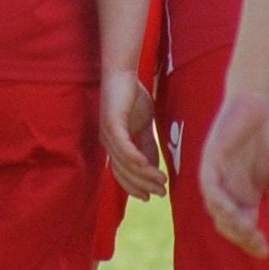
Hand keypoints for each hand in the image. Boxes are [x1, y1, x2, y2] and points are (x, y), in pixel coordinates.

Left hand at [98, 69, 163, 199]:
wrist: (124, 73)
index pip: (121, 173)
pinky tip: (148, 166)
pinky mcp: (112, 123)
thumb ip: (147, 146)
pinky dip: (135, 158)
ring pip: (126, 163)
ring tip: (161, 181)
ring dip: (145, 175)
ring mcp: (107, 133)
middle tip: (161, 192)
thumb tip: (153, 167)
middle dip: (143, 185)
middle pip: (123, 172)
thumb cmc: (133, 96)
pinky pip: (124, 147)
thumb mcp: (144, 126)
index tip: (151, 196)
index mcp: (113, 145)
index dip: (135, 187)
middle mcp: (107, 142)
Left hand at [198, 89, 268, 257]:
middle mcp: (228, 187)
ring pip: (215, 208)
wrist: (263, 99)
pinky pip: (209, 186)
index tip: (266, 252)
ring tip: (248, 232)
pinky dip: (218, 200)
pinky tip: (232, 209)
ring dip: (229, 223)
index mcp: (245, 192)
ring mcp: (218, 173)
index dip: (251, 241)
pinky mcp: (210, 158)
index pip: (242, 225)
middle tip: (258, 245)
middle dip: (241, 238)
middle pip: (226, 223)